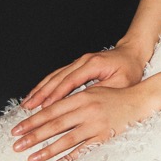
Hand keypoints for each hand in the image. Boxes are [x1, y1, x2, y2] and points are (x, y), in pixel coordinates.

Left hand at [11, 80, 154, 160]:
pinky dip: (68, 158)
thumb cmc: (115, 97)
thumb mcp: (93, 91)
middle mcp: (87, 110)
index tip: (17, 129)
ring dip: (46, 150)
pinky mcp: (104, 137)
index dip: (32, 121)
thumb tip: (47, 111)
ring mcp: (96, 125)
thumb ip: (72, 100)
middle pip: (55, 126)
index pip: (51, 110)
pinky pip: (83, 150)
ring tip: (30, 158)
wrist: (141, 101)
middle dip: (33, 136)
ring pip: (66, 140)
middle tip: (16, 146)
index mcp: (82, 97)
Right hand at [23, 42, 146, 112]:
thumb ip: (102, 91)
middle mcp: (83, 61)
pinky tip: (36, 94)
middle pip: (57, 78)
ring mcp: (79, 62)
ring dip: (40, 90)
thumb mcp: (121, 83)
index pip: (70, 81)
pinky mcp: (77, 65)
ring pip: (54, 76)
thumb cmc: (130, 69)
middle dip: (41, 94)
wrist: (133, 53)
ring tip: (27, 103)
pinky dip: (45, 85)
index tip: (44, 107)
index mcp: (94, 64)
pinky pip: (58, 75)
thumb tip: (83, 104)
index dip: (56, 95)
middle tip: (28, 108)